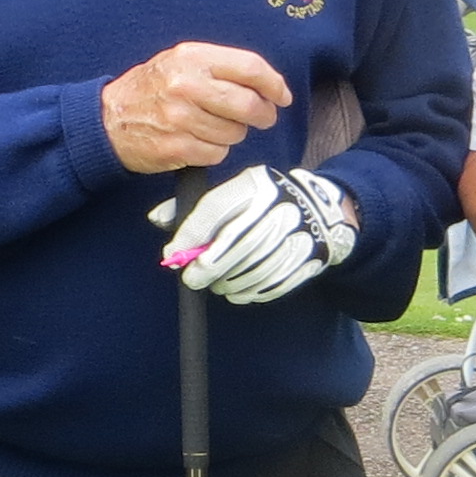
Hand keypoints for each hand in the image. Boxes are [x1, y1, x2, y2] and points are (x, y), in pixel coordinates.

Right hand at [101, 42, 291, 174]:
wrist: (106, 120)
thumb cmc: (149, 90)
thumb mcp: (179, 62)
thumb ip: (219, 67)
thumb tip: (267, 86)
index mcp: (191, 58)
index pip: (249, 67)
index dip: (274, 84)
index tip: (282, 95)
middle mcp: (186, 85)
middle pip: (248, 103)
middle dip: (264, 114)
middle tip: (263, 117)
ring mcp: (181, 118)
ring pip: (236, 132)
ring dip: (233, 133)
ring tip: (213, 126)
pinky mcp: (177, 147)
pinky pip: (217, 153)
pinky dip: (214, 150)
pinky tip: (198, 141)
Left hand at [153, 166, 357, 303]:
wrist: (318, 212)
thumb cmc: (261, 203)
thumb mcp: (232, 193)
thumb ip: (196, 208)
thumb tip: (157, 219)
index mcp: (256, 185)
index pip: (216, 210)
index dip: (191, 235)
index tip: (174, 253)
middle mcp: (278, 207)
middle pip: (235, 245)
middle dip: (207, 267)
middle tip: (192, 279)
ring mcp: (296, 235)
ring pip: (251, 268)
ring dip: (227, 281)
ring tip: (217, 282)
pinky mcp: (305, 260)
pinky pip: (269, 284)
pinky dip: (248, 291)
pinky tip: (238, 288)